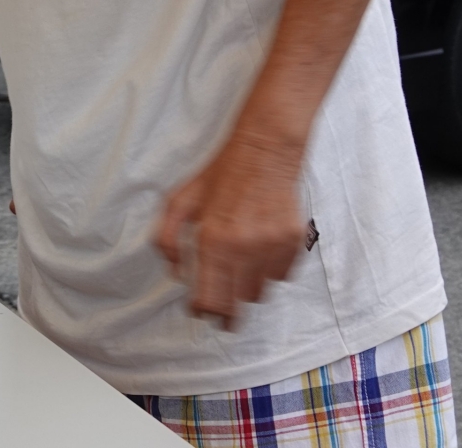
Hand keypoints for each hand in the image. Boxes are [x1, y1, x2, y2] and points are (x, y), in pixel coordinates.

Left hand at [153, 132, 308, 328]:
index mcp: (213, 241)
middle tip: (219, 307)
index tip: (200, 311)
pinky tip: (259, 254)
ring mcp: (272, 248)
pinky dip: (269, 273)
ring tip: (238, 271)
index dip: (203, 311)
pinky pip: (280, 276)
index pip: (210, 300)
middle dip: (226, 310)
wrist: (265, 151)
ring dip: (246, 289)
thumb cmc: (220, 175)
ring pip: (260, 293)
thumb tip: (175, 272)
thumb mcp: (181, 199)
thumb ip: (168, 238)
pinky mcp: (293, 243)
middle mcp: (244, 249)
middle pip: (237, 304)